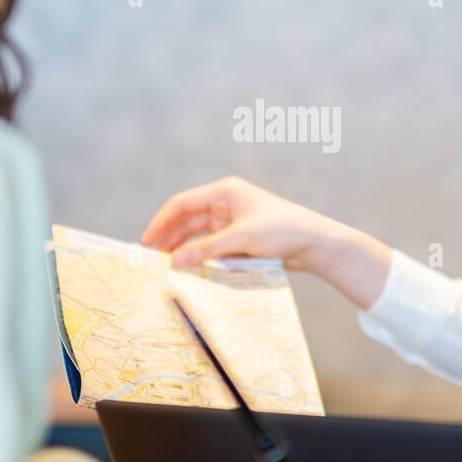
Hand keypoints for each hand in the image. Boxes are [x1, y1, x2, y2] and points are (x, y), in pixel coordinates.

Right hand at [141, 176, 336, 271]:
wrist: (314, 243)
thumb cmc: (283, 230)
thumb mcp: (242, 239)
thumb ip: (206, 250)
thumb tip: (175, 261)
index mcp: (225, 191)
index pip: (183, 203)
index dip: (162, 221)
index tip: (147, 241)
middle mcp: (225, 203)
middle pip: (188, 220)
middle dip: (170, 238)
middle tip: (152, 259)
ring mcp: (231, 221)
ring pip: (198, 235)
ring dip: (184, 249)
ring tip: (167, 267)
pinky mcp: (238, 238)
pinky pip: (211, 246)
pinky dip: (200, 256)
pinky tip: (189, 269)